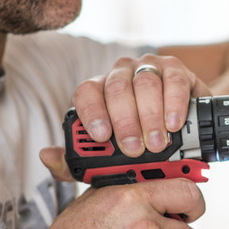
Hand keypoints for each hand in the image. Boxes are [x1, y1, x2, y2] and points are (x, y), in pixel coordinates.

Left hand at [72, 55, 211, 156]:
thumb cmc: (139, 142)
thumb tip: (47, 156)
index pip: (87, 92)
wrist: (181, 133)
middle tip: (134, 149)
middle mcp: (120, 74)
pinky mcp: (175, 69)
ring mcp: (148, 68)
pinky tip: (173, 123)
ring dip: (151, 116)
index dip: (92, 112)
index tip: (101, 136)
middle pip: (116, 89)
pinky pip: (173, 80)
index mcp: (100, 90)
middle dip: (125, 121)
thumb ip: (75, 161)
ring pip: (144, 84)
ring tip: (156, 143)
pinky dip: (174, 103)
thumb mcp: (108, 156)